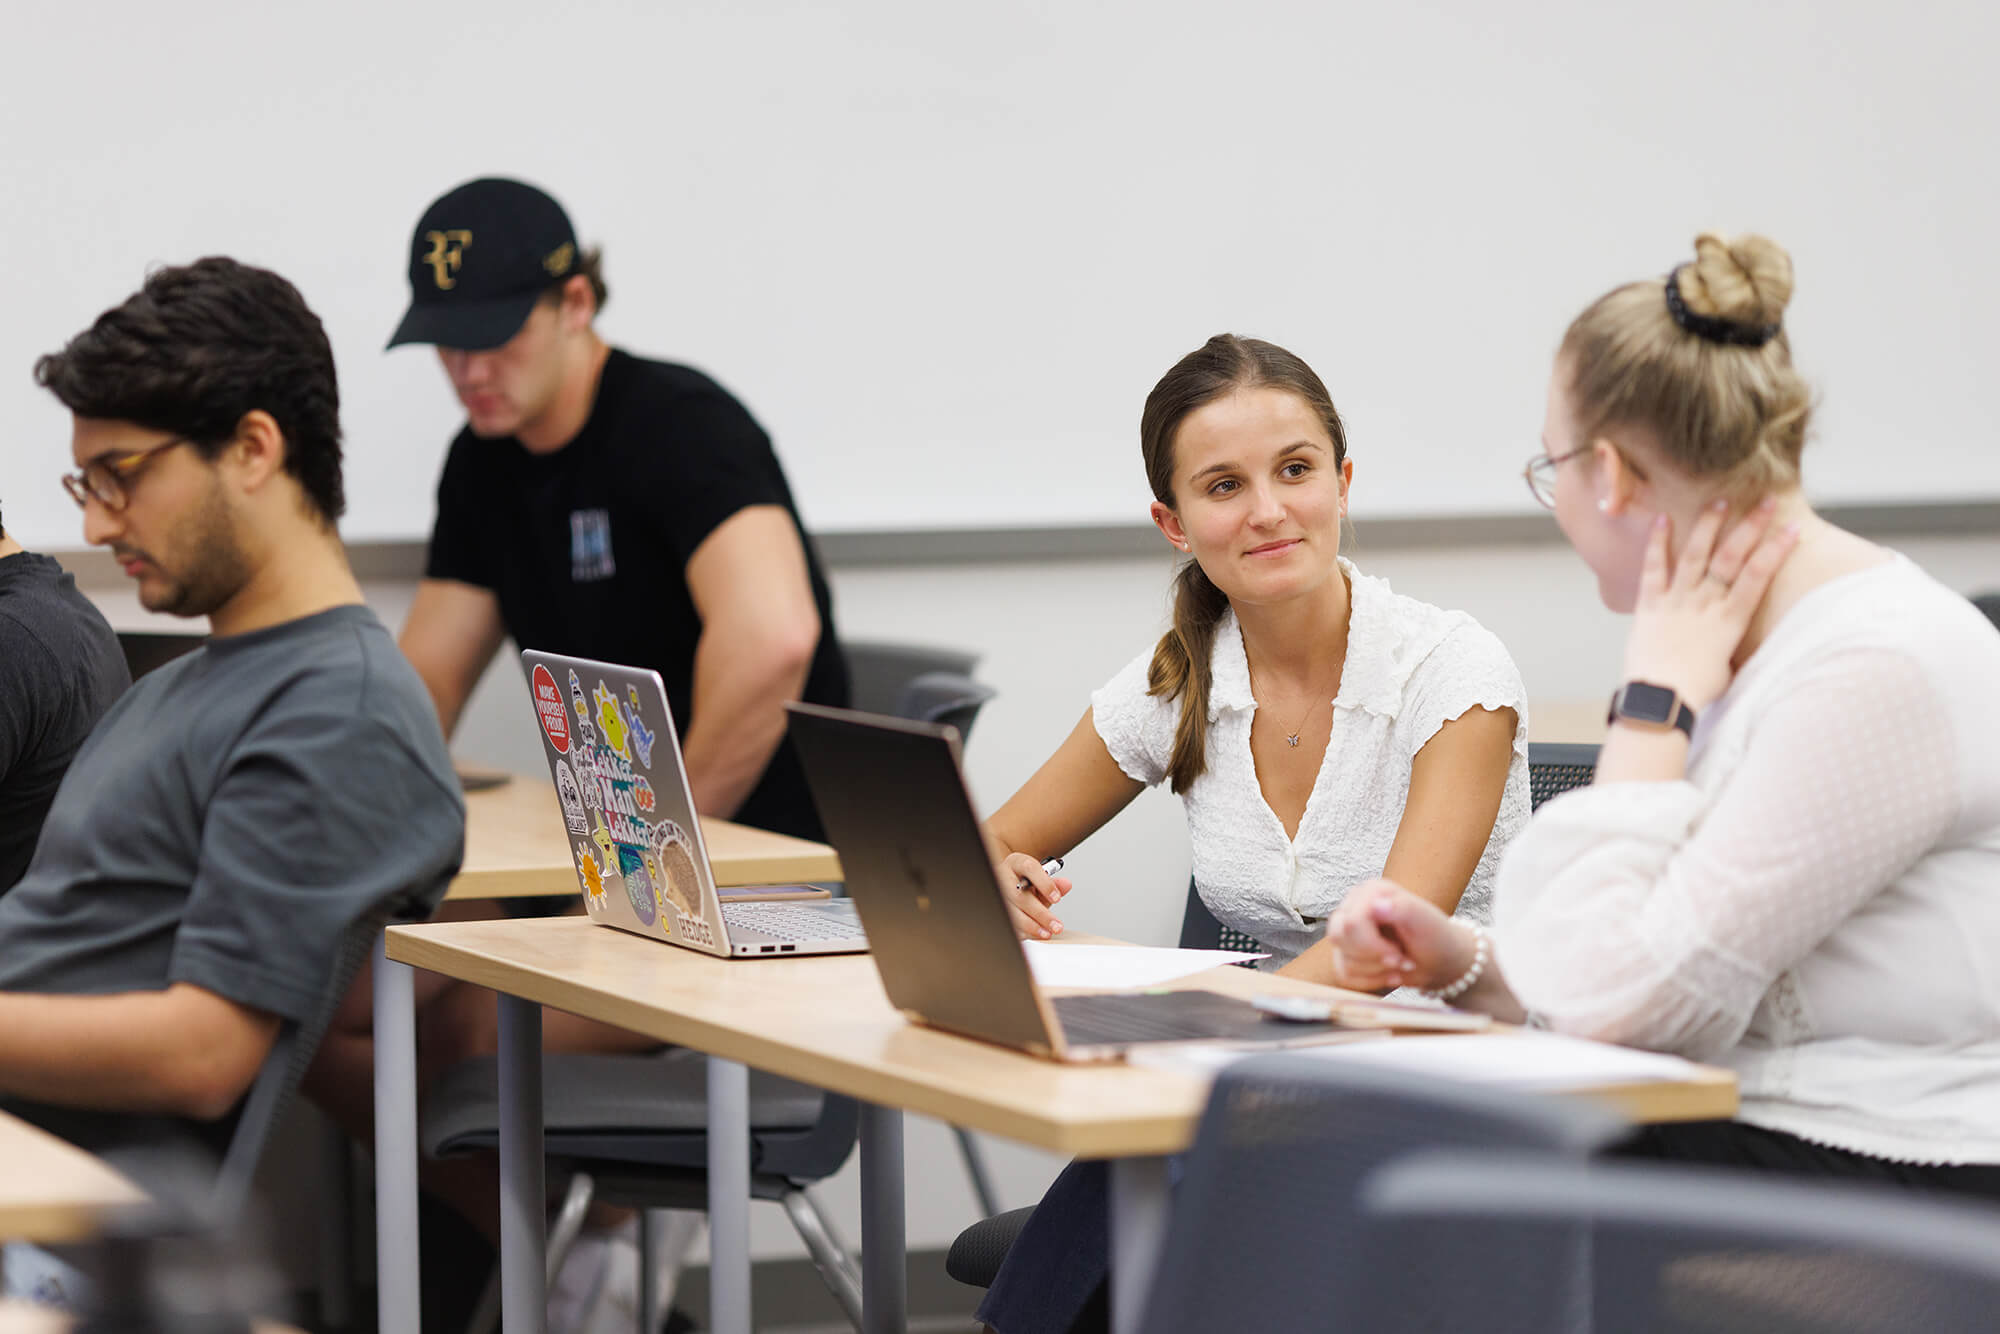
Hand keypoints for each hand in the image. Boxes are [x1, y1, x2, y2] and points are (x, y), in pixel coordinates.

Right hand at [994, 851, 1070, 939]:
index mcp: (1016, 863)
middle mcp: (1003, 876)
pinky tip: (1036, 934)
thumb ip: (1054, 883)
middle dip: (1040, 914)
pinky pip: (1009, 924)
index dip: (1044, 884)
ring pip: (1012, 913)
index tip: (1057, 899)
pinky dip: (1023, 932)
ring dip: (1032, 926)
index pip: (1029, 868)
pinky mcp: (995, 910)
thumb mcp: (1040, 879)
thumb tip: (1066, 885)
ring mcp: (996, 894)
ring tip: (1047, 933)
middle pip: (1020, 896)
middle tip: (1056, 925)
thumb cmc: (1025, 881)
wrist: (1008, 884)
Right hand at [1325, 879, 1474, 991]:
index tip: (1399, 953)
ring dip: (1376, 970)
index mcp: (1370, 892)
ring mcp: (1347, 931)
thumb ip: (1402, 908)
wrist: (1439, 960)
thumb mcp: (1425, 921)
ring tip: (1399, 964)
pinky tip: (1389, 974)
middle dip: (1373, 957)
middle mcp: (1353, 907)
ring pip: (1342, 959)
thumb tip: (1376, 905)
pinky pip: (1343, 975)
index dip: (1374, 945)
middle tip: (1399, 959)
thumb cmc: (1436, 937)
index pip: (1353, 922)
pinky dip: (1370, 981)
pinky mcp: (1345, 953)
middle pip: (1340, 937)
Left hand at [1621, 497, 1800, 711]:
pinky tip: (1662, 519)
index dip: (1776, 550)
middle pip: (1732, 558)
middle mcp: (1705, 605)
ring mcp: (1676, 602)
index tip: (1792, 528)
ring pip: (1694, 555)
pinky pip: (1653, 569)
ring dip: (1708, 525)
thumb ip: (1732, 645)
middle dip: (1751, 526)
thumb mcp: (1728, 668)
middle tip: (1767, 500)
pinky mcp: (1649, 606)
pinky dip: (1657, 543)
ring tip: (1720, 500)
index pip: (1758, 577)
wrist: (1659, 700)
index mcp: (1730, 621)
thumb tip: (1736, 640)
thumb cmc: (1696, 692)